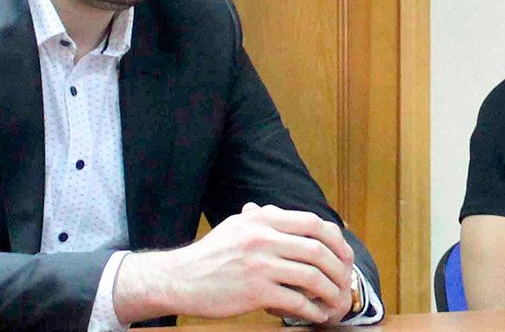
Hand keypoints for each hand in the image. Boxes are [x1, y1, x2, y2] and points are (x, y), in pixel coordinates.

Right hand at [113, 203, 353, 324]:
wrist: (181, 278)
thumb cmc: (210, 255)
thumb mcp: (234, 226)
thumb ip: (258, 218)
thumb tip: (274, 211)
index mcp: (260, 219)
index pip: (312, 222)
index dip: (336, 239)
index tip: (343, 254)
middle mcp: (262, 237)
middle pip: (319, 250)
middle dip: (341, 269)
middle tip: (345, 282)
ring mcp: (260, 265)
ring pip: (313, 278)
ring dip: (332, 294)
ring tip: (334, 303)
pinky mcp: (256, 292)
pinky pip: (298, 302)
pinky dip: (314, 311)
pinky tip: (316, 316)